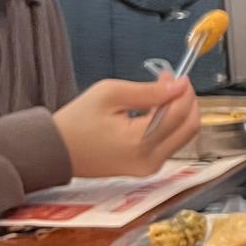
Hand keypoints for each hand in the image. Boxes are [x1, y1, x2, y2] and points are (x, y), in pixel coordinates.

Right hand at [52, 76, 199, 178]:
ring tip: (161, 94)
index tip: (179, 76)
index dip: (184, 92)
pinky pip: (170, 144)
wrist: (55, 151)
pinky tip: (155, 111)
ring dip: (179, 112)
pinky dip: (169, 125)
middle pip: (189, 127)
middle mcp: (149, 160)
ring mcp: (149, 168)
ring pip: (183, 135)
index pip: (179, 114)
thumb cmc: (76, 122)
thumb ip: (149, 91)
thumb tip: (179, 86)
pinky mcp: (146, 169)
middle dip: (187, 102)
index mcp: (139, 142)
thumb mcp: (109, 94)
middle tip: (173, 84)